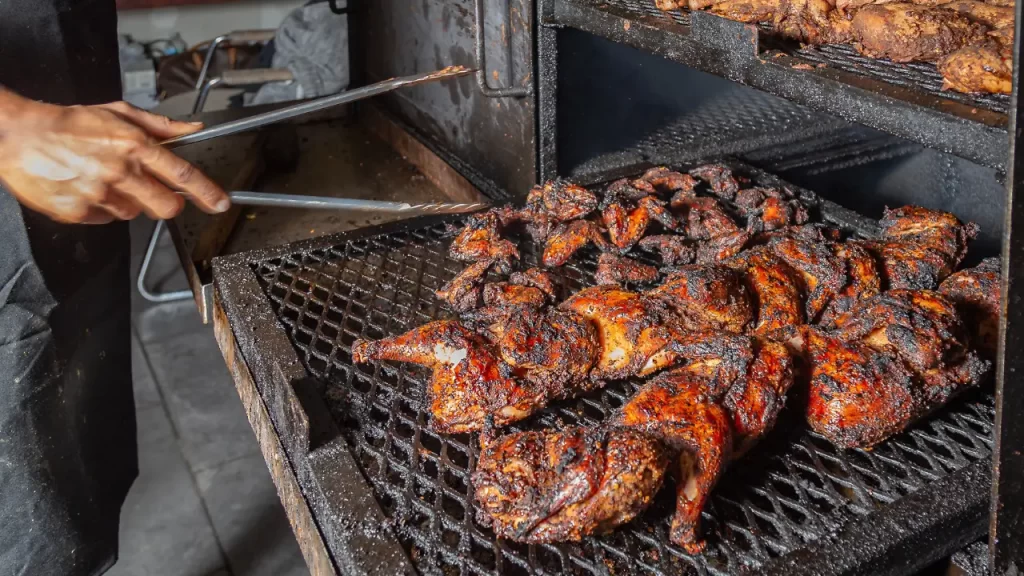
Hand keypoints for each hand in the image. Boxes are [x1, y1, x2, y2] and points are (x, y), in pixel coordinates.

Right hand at [0, 90, 228, 223]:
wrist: (19, 136)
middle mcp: (120, 172)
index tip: (220, 203)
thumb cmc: (69, 123)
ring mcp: (100, 195)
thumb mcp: (118, 113)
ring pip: (135, 213)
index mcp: (134, 146)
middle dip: (167, 203)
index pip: (183, 175)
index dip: (207, 192)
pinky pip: (107, 220)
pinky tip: (88, 187)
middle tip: (153, 190)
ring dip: (129, 201)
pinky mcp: (80, 212)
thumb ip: (160, 126)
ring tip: (104, 179)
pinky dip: (102, 208)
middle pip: (167, 206)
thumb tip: (193, 130)